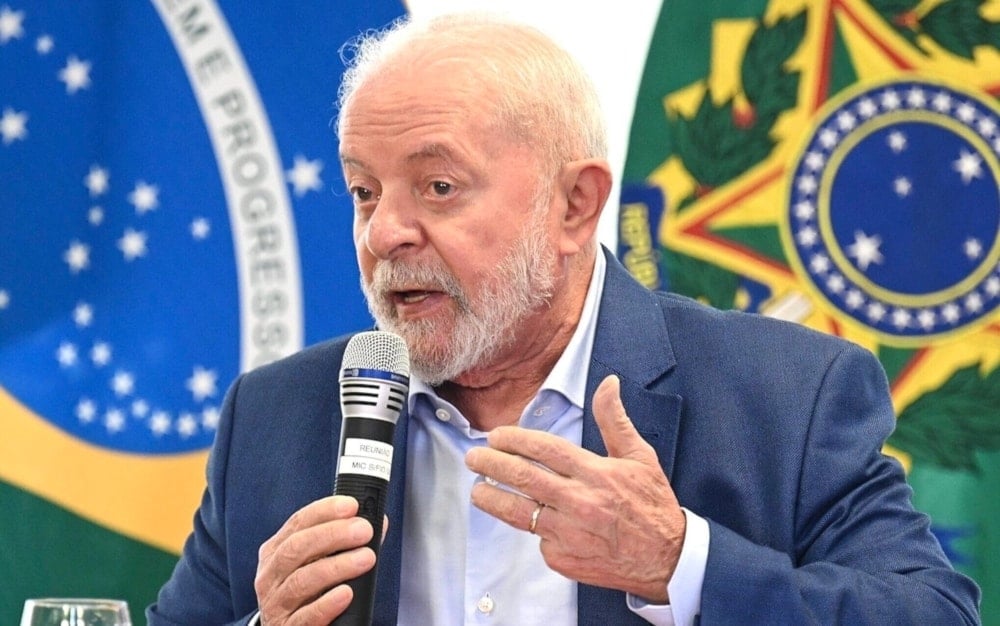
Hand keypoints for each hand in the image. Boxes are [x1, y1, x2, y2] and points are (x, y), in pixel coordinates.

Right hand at [254, 496, 384, 624]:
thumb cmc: (308, 594)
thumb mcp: (318, 564)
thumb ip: (346, 543)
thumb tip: (378, 521)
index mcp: (276, 551)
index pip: (298, 522)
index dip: (325, 510)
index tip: (351, 505)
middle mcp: (270, 576)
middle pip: (297, 547)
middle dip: (333, 534)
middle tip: (364, 530)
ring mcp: (276, 604)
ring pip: (301, 580)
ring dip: (337, 566)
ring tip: (366, 558)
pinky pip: (306, 616)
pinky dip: (327, 603)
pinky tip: (346, 593)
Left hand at [464, 375, 684, 601]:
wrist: (667, 558)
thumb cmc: (652, 505)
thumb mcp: (639, 456)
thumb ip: (615, 419)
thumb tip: (608, 383)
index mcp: (596, 473)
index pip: (545, 449)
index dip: (515, 440)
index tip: (496, 436)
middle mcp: (579, 502)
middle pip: (524, 478)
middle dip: (492, 464)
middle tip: (474, 457)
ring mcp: (569, 533)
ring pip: (519, 513)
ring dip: (492, 499)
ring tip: (477, 489)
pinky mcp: (564, 559)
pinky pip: (538, 540)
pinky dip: (532, 529)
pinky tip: (528, 521)